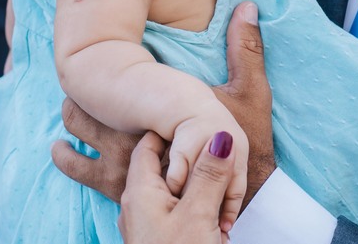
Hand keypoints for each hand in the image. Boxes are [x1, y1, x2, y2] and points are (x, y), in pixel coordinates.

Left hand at [53, 2, 275, 209]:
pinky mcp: (113, 189)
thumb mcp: (250, 96)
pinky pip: (75, 167)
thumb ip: (245, 50)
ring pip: (77, 124)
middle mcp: (131, 138)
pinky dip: (65, 154)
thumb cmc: (247, 148)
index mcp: (156, 114)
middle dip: (84, 91)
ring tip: (72, 104)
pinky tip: (61, 146)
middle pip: (88, 100)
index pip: (115, 74)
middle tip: (79, 78)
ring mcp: (118, 166)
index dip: (107, 62)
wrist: (241, 204)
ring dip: (73, 114)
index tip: (102, 51)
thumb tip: (247, 5)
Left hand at [118, 131, 234, 243]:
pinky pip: (173, 218)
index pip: (146, 147)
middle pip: (161, 172)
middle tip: (214, 161)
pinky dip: (193, 215)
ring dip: (196, 195)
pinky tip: (213, 227)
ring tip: (221, 199)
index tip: (189, 126)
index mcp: (140, 193)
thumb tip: (220, 139)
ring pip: (171, 197)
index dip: (166, 133)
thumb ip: (208, 175)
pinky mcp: (155, 242)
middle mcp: (136, 208)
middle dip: (190, 166)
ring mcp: (145, 227)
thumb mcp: (197, 214)